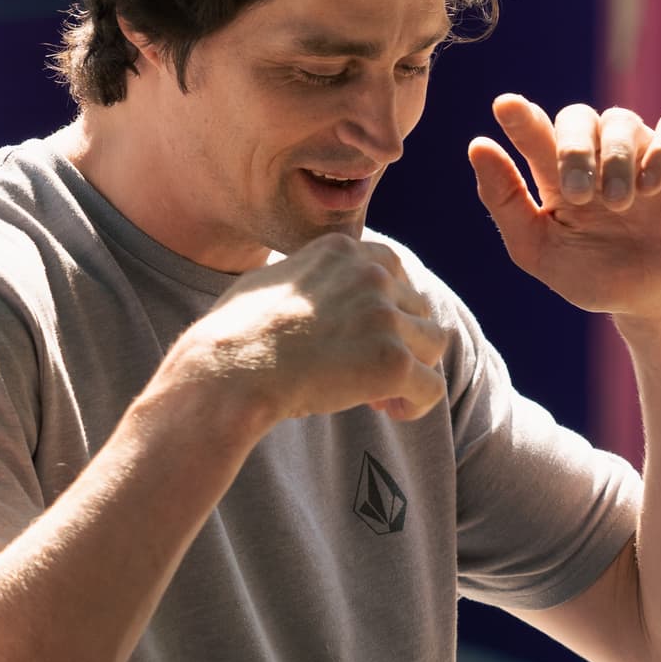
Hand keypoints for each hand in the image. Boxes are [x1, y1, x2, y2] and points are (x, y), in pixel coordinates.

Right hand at [169, 232, 449, 426]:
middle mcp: (370, 275)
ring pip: (432, 344)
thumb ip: (306, 274)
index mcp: (343, 251)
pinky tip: (389, 410)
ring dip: (412, 369)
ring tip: (380, 395)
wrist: (227, 372)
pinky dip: (417, 403)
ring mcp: (384, 317)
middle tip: (364, 371)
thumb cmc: (233, 335)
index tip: (360, 337)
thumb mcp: (269, 280)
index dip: (385, 308)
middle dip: (399, 340)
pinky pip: (431, 386)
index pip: (394, 273)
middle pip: (417, 308)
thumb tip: (304, 278)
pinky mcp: (392, 361)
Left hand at [467, 95, 660, 326]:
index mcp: (558, 174)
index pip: (535, 130)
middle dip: (574, 150)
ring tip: (619, 203)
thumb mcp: (540, 251)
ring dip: (615, 158)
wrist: (659, 304)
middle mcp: (597, 156)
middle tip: (580, 196)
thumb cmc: (596, 278)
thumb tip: (478, 145)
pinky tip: (651, 187)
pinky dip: (660, 150)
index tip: (505, 106)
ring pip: (621, 120)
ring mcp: (641, 154)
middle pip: (577, 117)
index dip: (520, 116)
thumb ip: (505, 203)